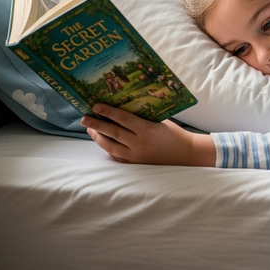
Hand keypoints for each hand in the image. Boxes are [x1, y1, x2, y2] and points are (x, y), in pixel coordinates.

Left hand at [81, 104, 215, 165]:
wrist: (185, 153)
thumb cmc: (174, 133)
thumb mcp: (160, 121)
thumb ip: (142, 118)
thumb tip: (122, 110)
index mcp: (147, 130)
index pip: (123, 119)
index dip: (108, 112)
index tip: (96, 106)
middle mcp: (139, 144)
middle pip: (112, 133)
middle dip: (96, 125)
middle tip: (84, 118)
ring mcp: (136, 156)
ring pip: (110, 146)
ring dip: (98, 137)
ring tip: (90, 129)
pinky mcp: (136, 163)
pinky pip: (116, 156)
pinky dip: (107, 148)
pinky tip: (102, 141)